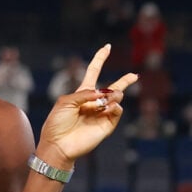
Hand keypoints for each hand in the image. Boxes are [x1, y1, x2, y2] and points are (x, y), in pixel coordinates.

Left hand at [38, 44, 137, 166]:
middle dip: (124, 81)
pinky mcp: (107, 125)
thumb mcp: (66, 102)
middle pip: (112, 88)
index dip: (100, 59)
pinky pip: (117, 111)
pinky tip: (108, 107)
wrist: (58, 144)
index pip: (93, 72)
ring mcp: (101, 114)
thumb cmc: (57, 123)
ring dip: (112, 95)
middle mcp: (93, 102)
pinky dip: (114, 107)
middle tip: (134, 76)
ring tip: (103, 101)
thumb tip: (103, 93)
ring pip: (116, 97)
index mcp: (81, 94)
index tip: (107, 47)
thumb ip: (84, 93)